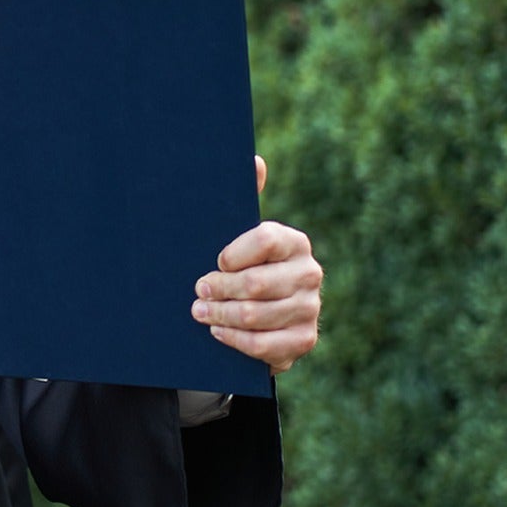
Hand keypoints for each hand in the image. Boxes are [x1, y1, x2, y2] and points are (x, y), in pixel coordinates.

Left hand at [191, 156, 321, 374]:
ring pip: (256, 315)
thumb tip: (254, 160)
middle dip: (218, 289)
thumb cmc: (240, 266)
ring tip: (199, 312)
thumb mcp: (237, 234)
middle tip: (197, 291)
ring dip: (220, 315)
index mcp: (294, 242)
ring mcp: (309, 308)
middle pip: (256, 283)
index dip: (233, 253)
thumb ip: (244, 198)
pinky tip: (218, 332)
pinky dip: (235, 340)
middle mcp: (309, 273)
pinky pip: (264, 345)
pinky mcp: (303, 340)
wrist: (258, 314)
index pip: (264, 239)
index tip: (214, 261)